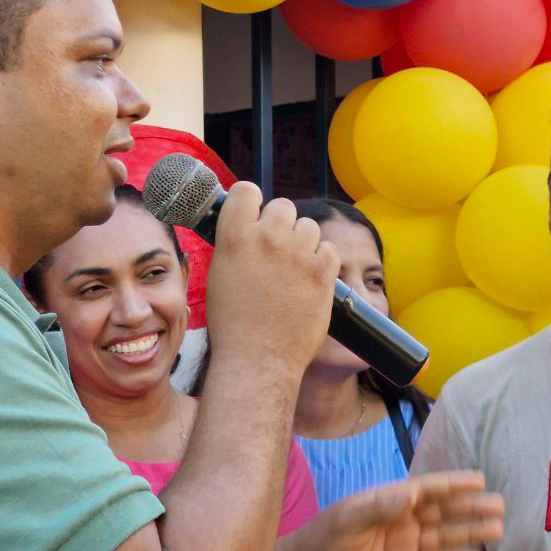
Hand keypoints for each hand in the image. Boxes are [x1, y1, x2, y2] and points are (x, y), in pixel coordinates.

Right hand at [204, 182, 338, 377]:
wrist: (258, 359)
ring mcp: (298, 254)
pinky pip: (330, 249)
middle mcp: (268, 238)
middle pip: (283, 206)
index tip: (254, 215)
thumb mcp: (220, 274)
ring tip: (294, 269)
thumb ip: (236, 244)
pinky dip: (323, 261)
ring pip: (309, 227)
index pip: (247, 191)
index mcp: (235, 237)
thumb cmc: (233, 324)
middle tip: (277, 251)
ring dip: (304, 242)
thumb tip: (249, 227)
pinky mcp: (324, 272)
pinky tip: (311, 279)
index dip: (252, 203)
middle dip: (281, 225)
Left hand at [272, 471, 504, 550]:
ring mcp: (403, 543)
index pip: (427, 489)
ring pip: (443, 536)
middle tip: (499, 505)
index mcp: (389, 499)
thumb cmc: (322, 538)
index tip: (480, 479)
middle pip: (442, 511)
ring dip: (468, 533)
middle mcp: (401, 518)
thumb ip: (380, 506)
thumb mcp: (349, 518)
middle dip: (470, 508)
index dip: (453, 484)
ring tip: (496, 530)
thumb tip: (411, 493)